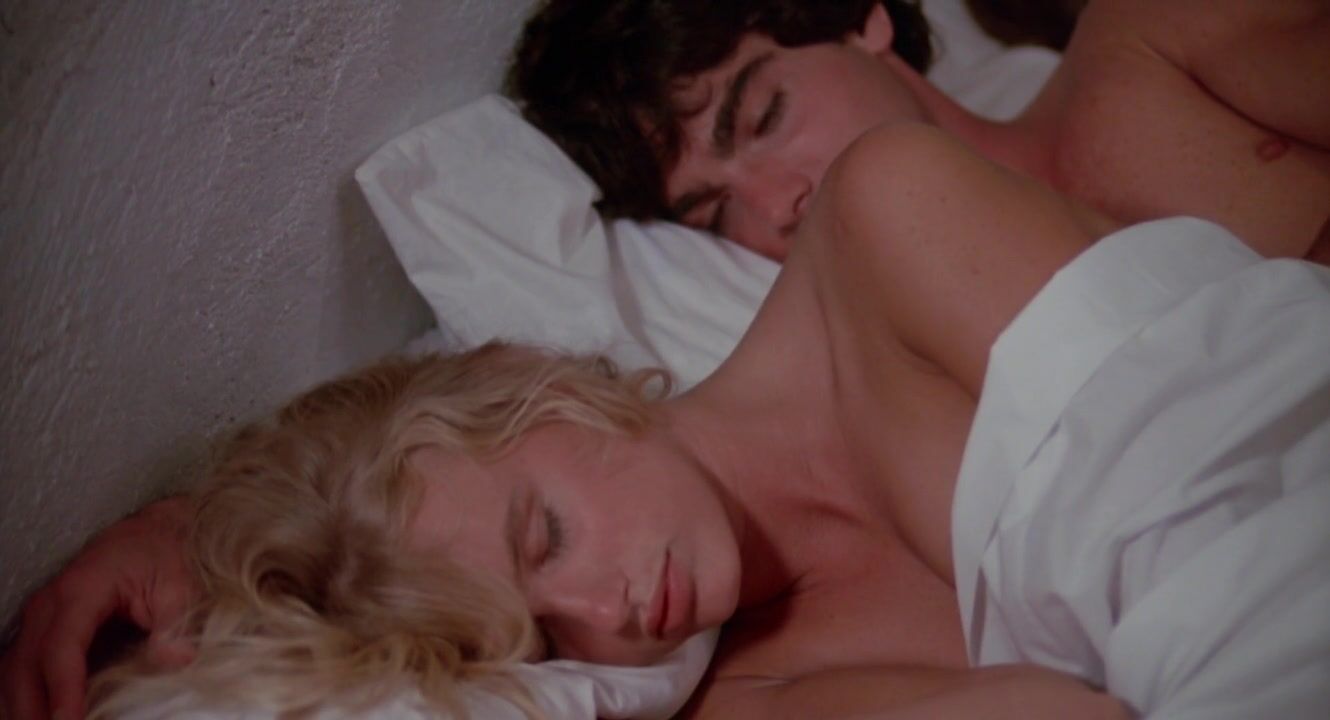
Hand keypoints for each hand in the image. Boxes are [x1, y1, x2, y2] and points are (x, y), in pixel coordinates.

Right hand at [1, 496, 197, 719]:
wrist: (159, 532)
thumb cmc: (168, 557)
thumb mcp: (182, 587)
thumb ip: (175, 626)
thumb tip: (172, 660)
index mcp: (83, 589)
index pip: (60, 649)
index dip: (62, 691)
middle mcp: (51, 601)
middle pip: (25, 665)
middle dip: (31, 708)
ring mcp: (44, 613)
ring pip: (15, 668)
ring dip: (23, 705)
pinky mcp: (47, 624)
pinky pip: (25, 664)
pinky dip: (27, 692)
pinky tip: (43, 714)